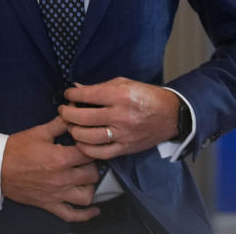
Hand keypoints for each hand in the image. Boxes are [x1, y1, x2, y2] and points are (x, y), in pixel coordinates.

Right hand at [0, 115, 100, 221]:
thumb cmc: (16, 148)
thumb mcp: (39, 132)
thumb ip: (60, 123)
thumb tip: (73, 111)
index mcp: (61, 158)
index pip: (89, 153)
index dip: (91, 147)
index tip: (89, 144)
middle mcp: (62, 178)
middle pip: (92, 175)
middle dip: (93, 165)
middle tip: (87, 160)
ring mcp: (57, 194)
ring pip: (87, 195)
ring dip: (91, 187)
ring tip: (87, 179)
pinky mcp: (50, 204)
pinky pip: (72, 214)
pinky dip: (85, 214)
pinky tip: (93, 209)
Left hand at [59, 77, 179, 158]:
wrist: (171, 115)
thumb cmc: (146, 95)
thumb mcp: (123, 83)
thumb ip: (99, 87)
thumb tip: (76, 88)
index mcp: (120, 96)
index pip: (87, 95)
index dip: (71, 95)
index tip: (67, 95)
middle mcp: (120, 116)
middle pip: (83, 118)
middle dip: (67, 113)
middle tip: (64, 111)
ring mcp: (123, 134)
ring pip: (88, 137)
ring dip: (74, 131)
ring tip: (71, 126)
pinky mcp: (126, 148)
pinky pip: (101, 153)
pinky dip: (86, 149)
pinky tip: (81, 142)